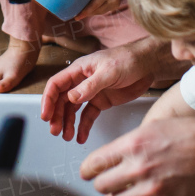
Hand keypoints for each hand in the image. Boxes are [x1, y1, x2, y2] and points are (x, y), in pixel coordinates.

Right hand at [40, 40, 156, 142]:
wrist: (148, 64)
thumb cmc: (128, 59)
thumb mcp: (108, 71)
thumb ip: (90, 85)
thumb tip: (72, 97)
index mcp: (79, 69)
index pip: (56, 85)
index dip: (48, 100)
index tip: (46, 115)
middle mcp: (82, 81)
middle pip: (62, 100)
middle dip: (57, 116)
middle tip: (56, 130)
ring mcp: (92, 92)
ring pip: (73, 110)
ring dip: (68, 123)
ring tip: (67, 136)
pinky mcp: (102, 101)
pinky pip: (88, 115)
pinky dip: (83, 126)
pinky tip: (81, 136)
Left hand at [76, 0, 124, 19]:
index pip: (94, 5)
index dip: (85, 12)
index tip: (77, 17)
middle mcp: (113, 0)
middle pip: (97, 10)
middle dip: (86, 13)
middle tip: (76, 16)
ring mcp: (116, 3)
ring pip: (100, 12)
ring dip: (91, 13)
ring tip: (81, 13)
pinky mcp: (116, 5)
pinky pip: (104, 10)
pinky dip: (96, 10)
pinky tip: (90, 9)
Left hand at [81, 116, 194, 195]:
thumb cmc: (190, 135)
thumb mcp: (153, 127)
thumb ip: (130, 143)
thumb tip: (111, 156)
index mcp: (134, 144)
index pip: (94, 163)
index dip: (87, 170)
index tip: (86, 173)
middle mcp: (140, 166)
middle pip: (102, 185)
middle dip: (103, 184)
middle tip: (108, 182)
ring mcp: (153, 189)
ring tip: (127, 193)